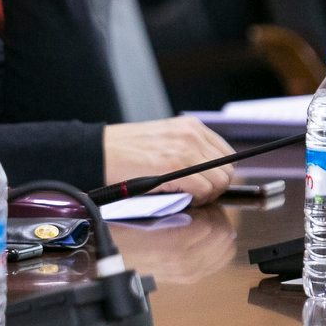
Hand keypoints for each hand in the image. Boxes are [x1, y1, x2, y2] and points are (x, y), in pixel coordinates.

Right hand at [102, 117, 235, 202]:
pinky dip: (195, 199)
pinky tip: (179, 196)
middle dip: (215, 187)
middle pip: (227, 170)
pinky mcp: (174, 166)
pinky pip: (203, 190)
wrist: (97, 152)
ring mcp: (184, 149)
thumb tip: (210, 173)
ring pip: (220, 182)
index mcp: (191, 126)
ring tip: (186, 195)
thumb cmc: (125, 151)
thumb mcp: (163, 140)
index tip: (205, 184)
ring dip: (206, 194)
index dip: (218, 174)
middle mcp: (191, 134)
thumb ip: (188, 150)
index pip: (227, 156)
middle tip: (195, 194)